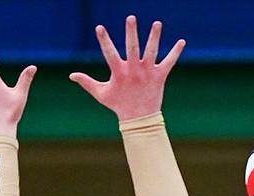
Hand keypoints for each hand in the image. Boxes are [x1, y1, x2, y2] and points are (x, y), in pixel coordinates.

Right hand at [70, 16, 184, 121]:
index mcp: (119, 72)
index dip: (104, 40)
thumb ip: (86, 82)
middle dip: (131, 32)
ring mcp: (147, 72)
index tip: (99, 27)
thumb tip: (71, 75)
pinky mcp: (159, 76)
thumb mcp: (101, 94)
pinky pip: (169, 62)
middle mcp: (133, 70)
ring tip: (157, 23)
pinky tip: (182, 41)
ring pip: (151, 51)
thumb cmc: (119, 105)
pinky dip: (176, 52)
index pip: (109, 53)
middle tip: (130, 17)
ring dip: (154, 37)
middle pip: (132, 47)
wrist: (139, 119)